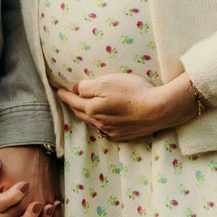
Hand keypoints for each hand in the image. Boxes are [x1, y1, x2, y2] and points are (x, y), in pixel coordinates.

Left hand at [55, 72, 200, 141]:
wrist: (158, 109)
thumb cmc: (132, 92)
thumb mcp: (106, 82)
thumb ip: (87, 87)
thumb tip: (75, 89)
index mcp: (92, 108)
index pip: (73, 101)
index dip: (65, 95)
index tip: (58, 91)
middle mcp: (99, 122)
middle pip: (81, 113)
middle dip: (73, 106)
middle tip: (68, 99)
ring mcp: (112, 130)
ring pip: (93, 123)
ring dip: (86, 115)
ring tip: (83, 109)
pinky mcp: (124, 134)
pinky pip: (106, 130)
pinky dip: (100, 123)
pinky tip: (102, 121)